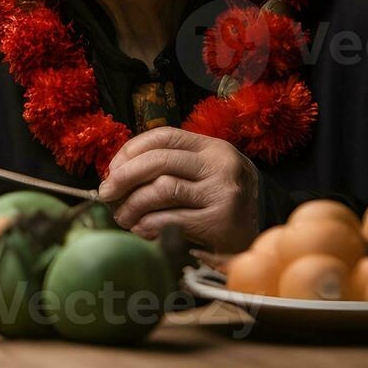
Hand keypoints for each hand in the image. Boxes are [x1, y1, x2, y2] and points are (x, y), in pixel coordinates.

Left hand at [101, 127, 259, 251]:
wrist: (261, 231)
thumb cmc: (219, 200)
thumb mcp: (202, 172)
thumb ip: (169, 166)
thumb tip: (116, 173)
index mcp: (212, 147)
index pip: (163, 137)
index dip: (130, 150)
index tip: (112, 169)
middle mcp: (220, 165)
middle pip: (159, 160)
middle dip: (124, 176)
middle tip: (106, 193)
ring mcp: (222, 192)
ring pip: (162, 189)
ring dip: (132, 204)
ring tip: (123, 216)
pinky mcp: (220, 221)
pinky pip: (171, 218)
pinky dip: (148, 224)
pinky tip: (140, 229)